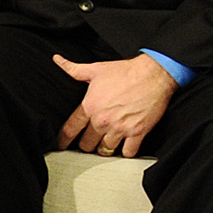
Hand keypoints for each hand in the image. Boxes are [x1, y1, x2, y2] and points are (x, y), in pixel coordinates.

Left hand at [53, 53, 176, 158]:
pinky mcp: (138, 132)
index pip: (70, 129)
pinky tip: (124, 148)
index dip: (63, 140)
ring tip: (104, 145)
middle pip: (87, 144)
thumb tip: (58, 60)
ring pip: (105, 150)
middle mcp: (103, 120)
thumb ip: (74, 69)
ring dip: (104, 149)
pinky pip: (128, 152)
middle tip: (88, 142)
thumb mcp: (95, 69)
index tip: (61, 145)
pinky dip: (126, 152)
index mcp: (90, 106)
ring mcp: (120, 128)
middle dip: (86, 144)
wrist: (153, 75)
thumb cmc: (126, 72)